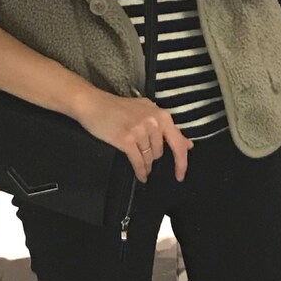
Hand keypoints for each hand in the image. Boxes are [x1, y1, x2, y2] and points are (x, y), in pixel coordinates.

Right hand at [74, 87, 192, 182]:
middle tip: (142, 153)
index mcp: (161, 114)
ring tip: (138, 162)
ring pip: (149, 158)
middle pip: (160, 152)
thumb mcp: (147, 111)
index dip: (182, 162)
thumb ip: (167, 128)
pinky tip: (141, 176)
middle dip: (153, 158)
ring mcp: (140, 130)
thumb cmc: (118, 108)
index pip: (178, 142)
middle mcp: (153, 121)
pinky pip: (138, 162)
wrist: (93, 104)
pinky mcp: (126, 139)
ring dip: (145, 164)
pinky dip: (140, 171)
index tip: (181, 175)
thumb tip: (187, 144)